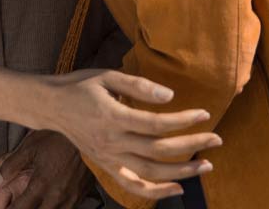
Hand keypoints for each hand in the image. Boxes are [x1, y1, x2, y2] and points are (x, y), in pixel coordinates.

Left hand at [0, 130, 92, 208]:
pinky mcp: (82, 196)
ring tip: (35, 203)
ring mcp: (71, 198)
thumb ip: (11, 165)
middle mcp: (56, 196)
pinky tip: (52, 202)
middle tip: (21, 204)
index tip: (4, 208)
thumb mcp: (30, 146)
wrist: (90, 134)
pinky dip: (57, 208)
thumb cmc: (59, 138)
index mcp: (41, 185)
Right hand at [44, 69, 220, 202]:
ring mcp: (109, 158)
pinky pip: (133, 186)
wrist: (52, 106)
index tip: (204, 114)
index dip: (183, 120)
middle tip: (216, 140)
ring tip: (206, 165)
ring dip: (182, 172)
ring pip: (151, 172)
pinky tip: (177, 188)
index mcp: (112, 116)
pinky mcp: (106, 167)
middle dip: (192, 146)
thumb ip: (138, 86)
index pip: (156, 124)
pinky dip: (156, 192)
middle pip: (158, 150)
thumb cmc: (81, 87)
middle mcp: (111, 142)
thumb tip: (169, 96)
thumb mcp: (107, 76)